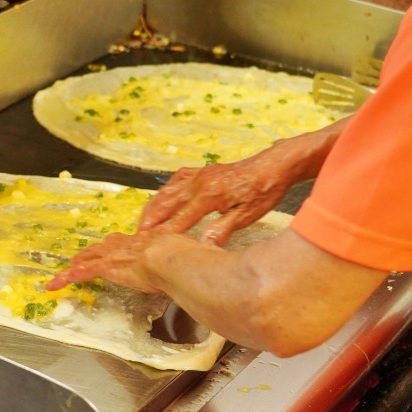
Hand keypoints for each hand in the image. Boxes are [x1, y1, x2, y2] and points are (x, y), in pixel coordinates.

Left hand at [45, 229, 191, 293]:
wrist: (172, 258)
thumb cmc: (183, 257)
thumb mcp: (188, 254)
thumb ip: (191, 256)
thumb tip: (204, 258)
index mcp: (145, 242)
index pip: (127, 243)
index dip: (118, 246)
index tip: (114, 247)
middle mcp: (126, 245)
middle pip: (103, 248)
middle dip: (92, 253)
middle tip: (81, 257)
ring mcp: (114, 255)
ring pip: (88, 259)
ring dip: (76, 266)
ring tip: (64, 273)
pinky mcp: (105, 267)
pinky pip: (81, 273)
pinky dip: (67, 278)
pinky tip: (56, 284)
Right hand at [138, 120, 347, 245]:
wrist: (275, 165)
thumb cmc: (264, 190)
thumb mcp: (247, 216)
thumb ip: (222, 230)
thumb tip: (203, 245)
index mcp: (211, 195)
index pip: (181, 218)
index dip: (165, 233)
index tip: (151, 246)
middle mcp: (200, 181)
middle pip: (167, 203)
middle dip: (150, 220)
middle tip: (136, 237)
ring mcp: (200, 174)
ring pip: (168, 191)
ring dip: (154, 207)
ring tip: (142, 223)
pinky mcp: (203, 171)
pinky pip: (176, 181)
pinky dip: (164, 192)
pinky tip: (161, 200)